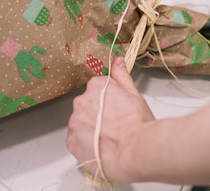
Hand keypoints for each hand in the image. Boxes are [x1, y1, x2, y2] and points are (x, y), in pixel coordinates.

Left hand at [67, 57, 155, 182]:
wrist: (135, 149)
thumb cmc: (137, 123)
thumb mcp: (134, 94)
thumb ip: (122, 76)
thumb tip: (118, 61)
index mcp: (96, 86)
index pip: (98, 89)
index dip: (110, 101)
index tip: (117, 110)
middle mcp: (81, 101)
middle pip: (87, 106)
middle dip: (97, 114)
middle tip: (114, 125)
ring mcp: (74, 122)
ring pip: (81, 123)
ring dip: (90, 129)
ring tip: (108, 139)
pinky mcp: (72, 141)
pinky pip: (76, 140)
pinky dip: (85, 143)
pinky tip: (100, 147)